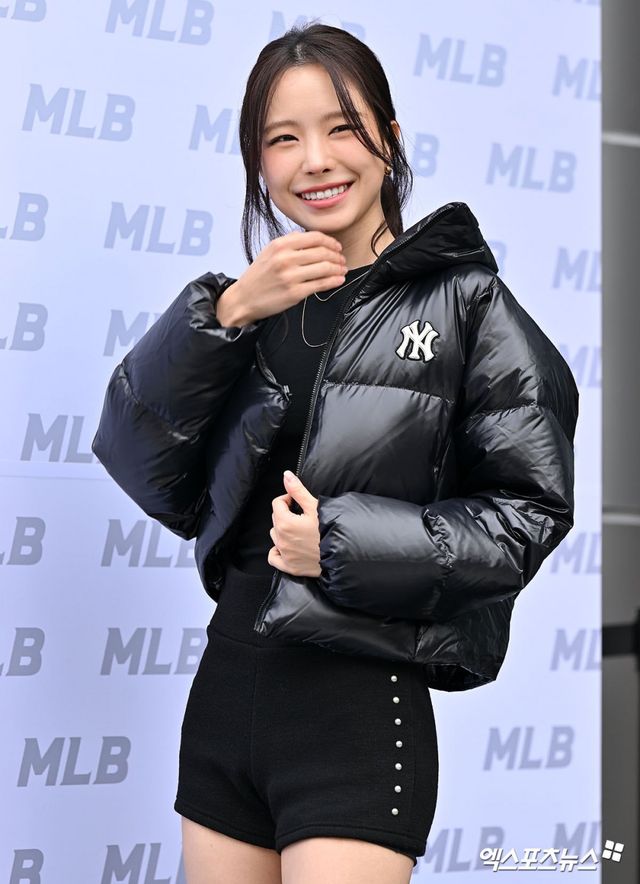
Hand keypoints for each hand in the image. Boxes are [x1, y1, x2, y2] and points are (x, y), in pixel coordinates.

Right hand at [217, 230, 346, 325]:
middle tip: (342, 260)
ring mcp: (291, 276)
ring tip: (342, 270)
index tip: (337, 247)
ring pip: (325, 267)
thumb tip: (311, 237)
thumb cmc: (258, 276)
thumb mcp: (269, 252)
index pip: (314, 237)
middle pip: (322, 252)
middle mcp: (286, 258)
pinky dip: (334, 281)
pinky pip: (321, 284)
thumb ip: (289, 242)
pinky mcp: (295, 293)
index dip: (330, 241)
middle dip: (337, 256)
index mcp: (280, 245)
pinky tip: (338, 280)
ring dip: (338, 268)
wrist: (243, 299)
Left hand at [268, 470, 321, 576]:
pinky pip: (274, 557)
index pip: (277, 503)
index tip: (297, 501)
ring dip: (282, 530)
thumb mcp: (315, 507)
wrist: (343, 553)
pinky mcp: (290, 567)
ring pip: (275, 536)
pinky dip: (277, 551)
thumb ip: (298, 490)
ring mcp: (285, 554)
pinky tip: (286, 546)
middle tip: (301, 514)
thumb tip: (286, 475)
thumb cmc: (331, 529)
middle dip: (285, 513)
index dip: (287, 499)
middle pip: (276, 519)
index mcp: (285, 522)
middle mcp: (281, 539)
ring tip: (298, 529)